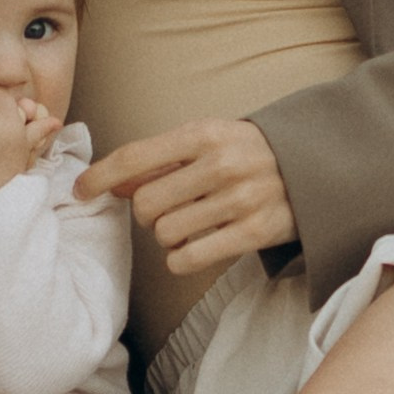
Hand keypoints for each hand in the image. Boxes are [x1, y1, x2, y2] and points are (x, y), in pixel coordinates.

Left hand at [75, 117, 296, 274]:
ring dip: (166, 236)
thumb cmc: (246, 153)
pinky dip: (180, 259)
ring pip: (164, 233)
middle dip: (145, 213)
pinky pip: (187, 259)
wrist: (316, 166)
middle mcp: (221, 164)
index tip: (78, 191)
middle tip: (164, 210)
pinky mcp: (255, 232)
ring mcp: (239, 199)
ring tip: (187, 225)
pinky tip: (194, 247)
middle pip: (145, 204)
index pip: (134, 157)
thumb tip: (109, 185)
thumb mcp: (206, 142)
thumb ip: (159, 161)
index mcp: (204, 134)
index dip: (98, 176)